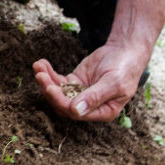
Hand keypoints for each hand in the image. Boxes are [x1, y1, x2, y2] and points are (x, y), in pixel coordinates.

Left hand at [33, 42, 149, 121]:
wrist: (125, 50)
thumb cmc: (124, 68)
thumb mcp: (113, 83)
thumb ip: (95, 97)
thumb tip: (76, 111)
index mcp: (102, 112)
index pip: (76, 113)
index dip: (61, 102)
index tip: (51, 88)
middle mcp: (88, 106)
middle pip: (62, 104)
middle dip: (49, 90)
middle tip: (40, 76)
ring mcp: (79, 94)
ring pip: (57, 92)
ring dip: (45, 81)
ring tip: (38, 67)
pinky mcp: (74, 82)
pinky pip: (57, 81)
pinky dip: (48, 73)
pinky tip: (41, 63)